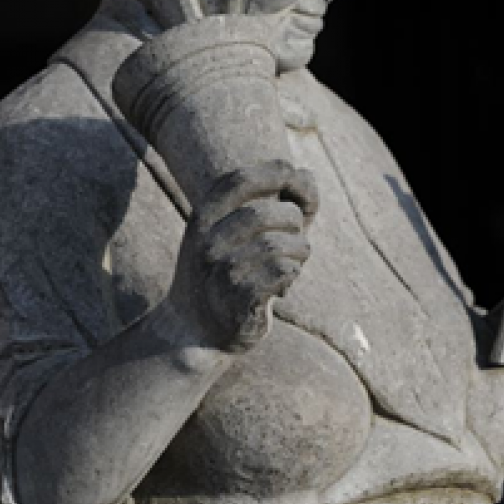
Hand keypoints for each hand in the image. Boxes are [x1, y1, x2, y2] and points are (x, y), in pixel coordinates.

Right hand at [171, 160, 317, 352]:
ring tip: (292, 265)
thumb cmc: (230, 272)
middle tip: (295, 237)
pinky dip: (291, 276)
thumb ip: (274, 200)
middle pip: (267, 213)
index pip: (238, 180)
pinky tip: (283, 287)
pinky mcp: (238, 301)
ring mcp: (220, 272)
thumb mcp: (237, 232)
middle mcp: (207, 242)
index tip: (293, 173)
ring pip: (279, 246)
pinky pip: (281, 274)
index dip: (272, 171)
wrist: (196, 331)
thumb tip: (307, 176)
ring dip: (298, 253)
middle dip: (293, 222)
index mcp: (204, 218)